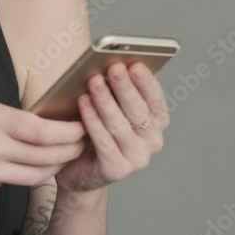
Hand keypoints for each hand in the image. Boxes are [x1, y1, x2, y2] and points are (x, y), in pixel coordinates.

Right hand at [0, 93, 86, 197]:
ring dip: (49, 169)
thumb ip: (4, 117)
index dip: (69, 133)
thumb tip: (33, 127)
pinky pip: (2, 185)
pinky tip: (14, 166)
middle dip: (67, 152)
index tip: (81, 128)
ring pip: (29, 177)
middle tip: (80, 146)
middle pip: (44, 158)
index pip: (45, 132)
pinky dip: (13, 176)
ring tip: (59, 160)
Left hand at [55, 62, 169, 194]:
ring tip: (94, 81)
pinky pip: (103, 141)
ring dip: (106, 101)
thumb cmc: (95, 133)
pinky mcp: (117, 170)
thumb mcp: (109, 109)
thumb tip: (108, 64)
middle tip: (113, 68)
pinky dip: (92, 120)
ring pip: (120, 125)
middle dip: (125, 88)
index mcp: (156, 122)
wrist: (79, 171)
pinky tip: (83, 102)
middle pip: (139, 111)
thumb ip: (116, 91)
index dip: (146, 82)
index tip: (135, 65)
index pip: (156, 99)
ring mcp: (136, 158)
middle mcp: (152, 141)